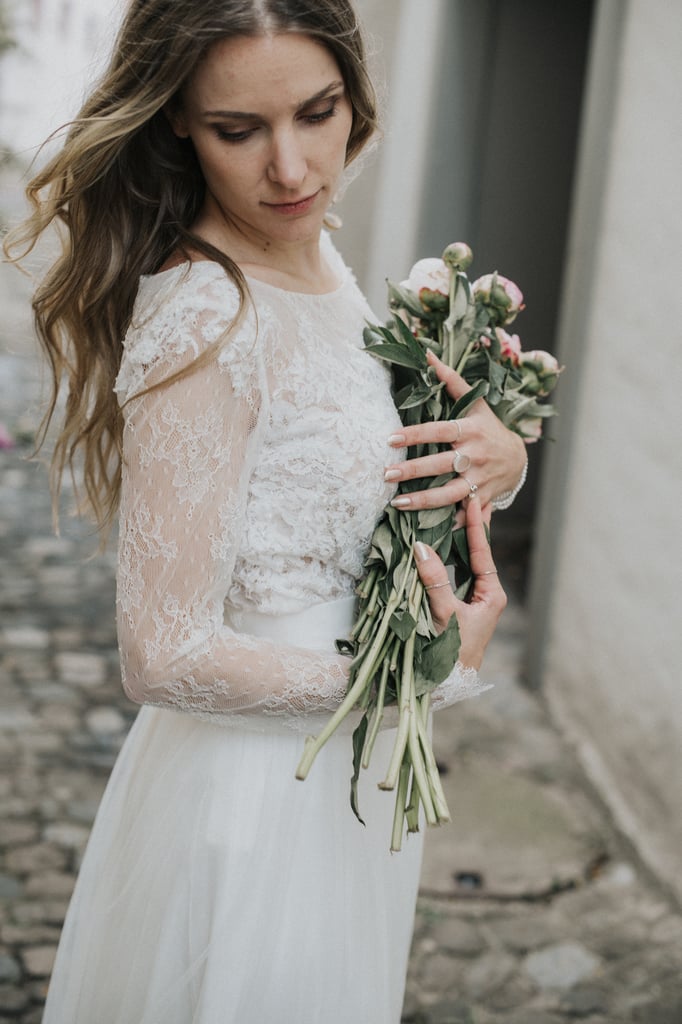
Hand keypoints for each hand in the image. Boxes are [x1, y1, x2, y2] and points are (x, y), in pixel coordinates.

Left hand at [385, 349, 526, 510]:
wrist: (518, 459)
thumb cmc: (488, 428)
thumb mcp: (475, 404)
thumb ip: (451, 381)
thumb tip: (427, 355)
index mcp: (471, 430)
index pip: (439, 430)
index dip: (415, 434)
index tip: (390, 438)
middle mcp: (476, 456)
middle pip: (440, 465)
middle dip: (412, 470)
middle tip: (385, 474)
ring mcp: (480, 480)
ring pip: (449, 493)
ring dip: (422, 501)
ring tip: (396, 503)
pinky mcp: (482, 499)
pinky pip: (463, 514)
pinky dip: (447, 524)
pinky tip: (424, 531)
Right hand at [413, 495, 505, 669]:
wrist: (446, 685)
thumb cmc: (450, 652)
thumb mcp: (443, 613)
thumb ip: (434, 580)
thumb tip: (421, 546)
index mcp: (491, 596)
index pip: (483, 553)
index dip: (476, 526)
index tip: (472, 501)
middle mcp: (485, 596)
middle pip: (478, 555)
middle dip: (470, 528)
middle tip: (466, 499)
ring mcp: (472, 602)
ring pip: (466, 564)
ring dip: (459, 541)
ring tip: (455, 515)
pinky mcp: (457, 608)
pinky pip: (454, 576)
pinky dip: (448, 558)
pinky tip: (440, 545)